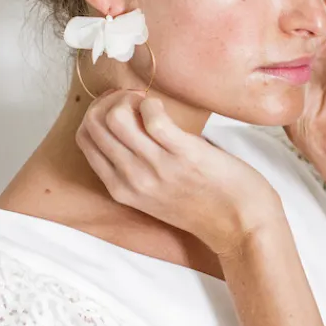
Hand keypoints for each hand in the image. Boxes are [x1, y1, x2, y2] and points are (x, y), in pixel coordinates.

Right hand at [75, 89, 277, 255]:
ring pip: (115, 118)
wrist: (241, 226)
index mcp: (120, 189)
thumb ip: (135, 168)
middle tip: (135, 100)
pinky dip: (153, 105)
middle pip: (94, 124)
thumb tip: (128, 125)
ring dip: (130, 99)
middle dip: (111, 100)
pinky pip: (153, 119)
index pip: (85, 139)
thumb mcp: (154, 195)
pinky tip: (163, 109)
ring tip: (149, 104)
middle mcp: (132, 179)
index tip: (120, 107)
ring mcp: (156, 167)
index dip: (97, 113)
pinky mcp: (184, 155)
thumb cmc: (203, 205)